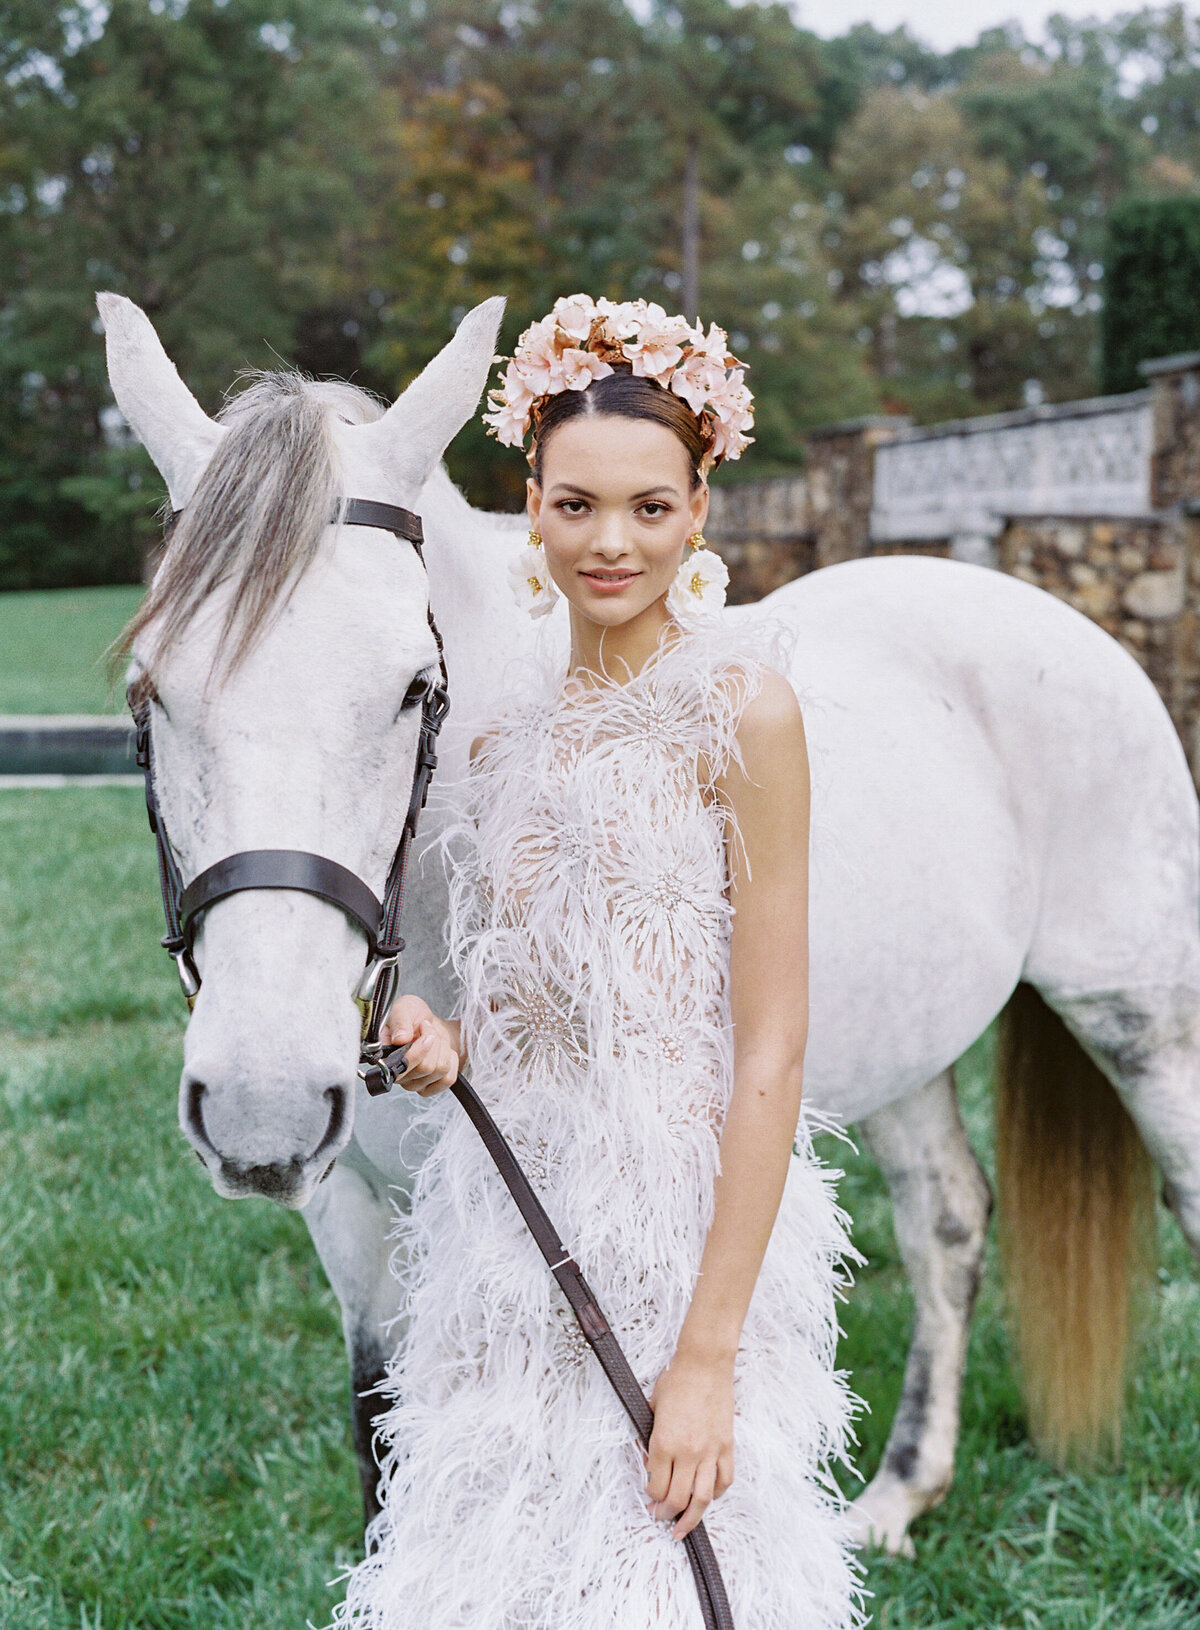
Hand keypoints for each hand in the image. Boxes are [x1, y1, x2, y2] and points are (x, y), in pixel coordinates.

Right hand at [380, 994, 459, 1095]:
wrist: (426, 1023)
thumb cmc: (411, 1017)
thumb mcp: (403, 1009)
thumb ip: (399, 1021)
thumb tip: (400, 1039)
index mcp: (384, 1057)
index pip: (401, 1066)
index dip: (418, 1049)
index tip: (423, 1028)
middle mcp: (397, 1075)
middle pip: (425, 1068)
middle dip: (433, 1041)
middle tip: (427, 1028)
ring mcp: (414, 1084)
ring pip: (439, 1071)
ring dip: (442, 1048)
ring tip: (434, 1037)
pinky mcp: (430, 1087)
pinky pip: (448, 1079)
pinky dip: (451, 1061)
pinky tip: (442, 1051)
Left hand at [643, 1352, 734, 1540]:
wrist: (704, 1364)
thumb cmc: (676, 1382)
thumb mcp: (652, 1410)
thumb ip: (651, 1439)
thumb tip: (651, 1463)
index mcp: (664, 1443)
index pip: (657, 1488)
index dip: (651, 1498)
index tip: (649, 1499)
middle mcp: (687, 1452)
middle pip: (678, 1500)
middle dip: (667, 1515)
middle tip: (661, 1518)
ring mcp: (710, 1451)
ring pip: (703, 1498)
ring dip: (693, 1518)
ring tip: (684, 1528)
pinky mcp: (726, 1446)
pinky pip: (725, 1480)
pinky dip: (718, 1494)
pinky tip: (709, 1498)